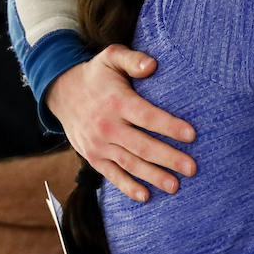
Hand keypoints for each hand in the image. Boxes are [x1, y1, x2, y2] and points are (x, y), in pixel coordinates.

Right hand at [46, 45, 196, 201]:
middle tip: (192, 168)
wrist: (61, 92)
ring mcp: (99, 144)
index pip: (146, 116)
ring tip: (176, 186)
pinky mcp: (93, 157)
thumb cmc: (97, 74)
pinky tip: (146, 196)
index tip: (192, 135)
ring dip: (153, 176)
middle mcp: (107, 126)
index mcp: (116, 101)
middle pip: (141, 145)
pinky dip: (128, 187)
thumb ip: (133, 59)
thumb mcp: (111, 57)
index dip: (168, 126)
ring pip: (129, 163)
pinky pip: (112, 175)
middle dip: (168, 158)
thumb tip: (153, 65)